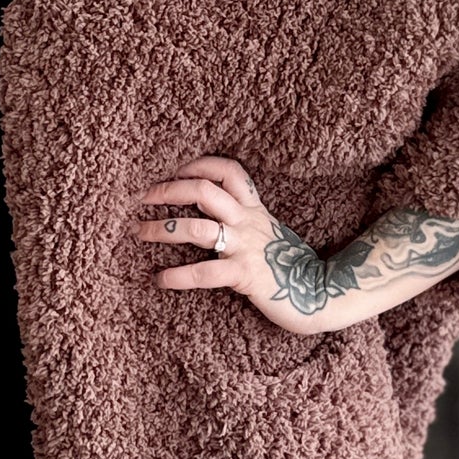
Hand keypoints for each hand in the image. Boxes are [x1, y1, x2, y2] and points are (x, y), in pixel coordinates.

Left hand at [135, 153, 340, 338]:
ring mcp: (245, 247)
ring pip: (196, 227)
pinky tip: (159, 279)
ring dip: (162, 228)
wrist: (319, 293)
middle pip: (204, 191)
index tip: (174, 170)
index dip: (198, 165)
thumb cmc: (288, 264)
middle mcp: (248, 222)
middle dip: (168, 191)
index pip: (227, 171)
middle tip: (143, 198)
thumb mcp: (268, 230)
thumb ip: (244, 217)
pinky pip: (204, 272)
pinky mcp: (244, 275)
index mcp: (254, 208)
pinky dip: (177, 275)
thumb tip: (208, 208)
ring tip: (140, 231)